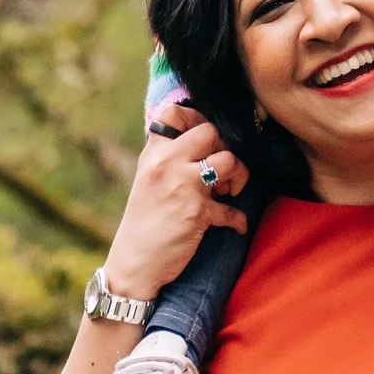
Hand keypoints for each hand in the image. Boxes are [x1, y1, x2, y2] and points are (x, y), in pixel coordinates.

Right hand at [101, 105, 248, 300]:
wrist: (135, 261)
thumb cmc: (145, 220)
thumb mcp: (148, 179)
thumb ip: (170, 157)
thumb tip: (207, 141)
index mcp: (154, 154)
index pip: (174, 112)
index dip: (197, 117)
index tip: (206, 139)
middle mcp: (167, 164)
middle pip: (210, 132)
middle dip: (224, 148)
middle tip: (221, 170)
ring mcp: (183, 186)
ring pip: (229, 161)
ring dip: (239, 176)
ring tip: (229, 192)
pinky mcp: (197, 213)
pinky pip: (232, 210)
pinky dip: (238, 220)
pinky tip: (235, 225)